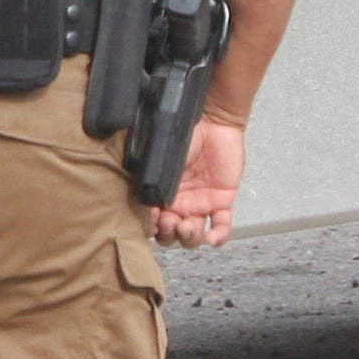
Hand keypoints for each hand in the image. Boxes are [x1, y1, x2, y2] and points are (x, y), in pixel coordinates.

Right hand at [153, 114, 245, 247]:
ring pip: (193, 234)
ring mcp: (200, 203)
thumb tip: (136, 197)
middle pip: (171, 233)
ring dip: (188, 237)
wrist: (210, 120)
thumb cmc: (181, 132)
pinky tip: (211, 239)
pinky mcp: (221, 200)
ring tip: (186, 227)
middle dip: (168, 233)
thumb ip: (147, 176)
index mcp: (159, 192)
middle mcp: (179, 202)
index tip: (149, 223)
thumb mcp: (156, 156)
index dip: (150, 226)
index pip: (152, 219)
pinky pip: (221, 225)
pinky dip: (218, 236)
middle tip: (169, 223)